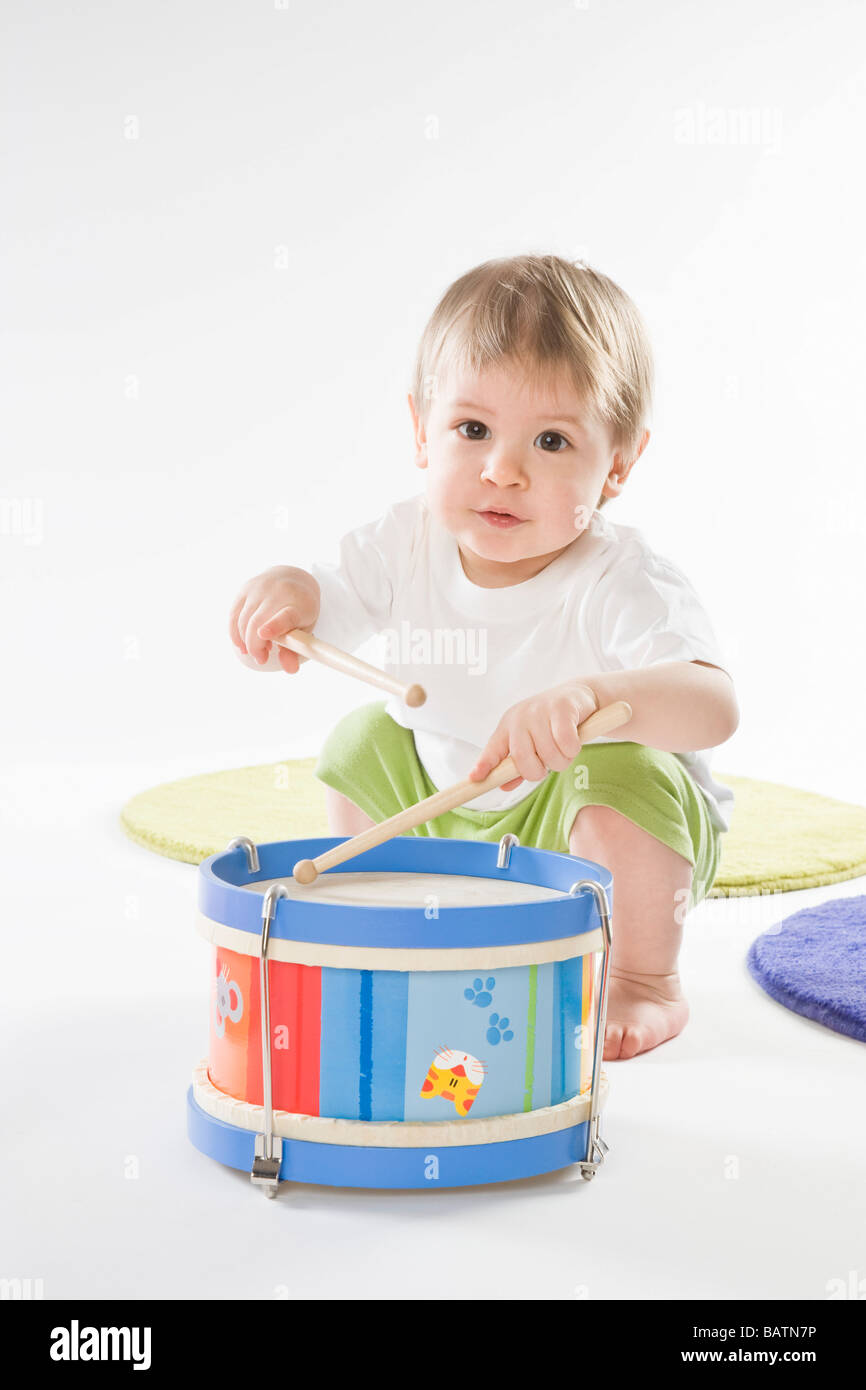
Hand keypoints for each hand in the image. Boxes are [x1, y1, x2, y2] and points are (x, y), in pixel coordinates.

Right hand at [229, 566, 320, 672]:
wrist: (290, 577)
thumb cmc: (300, 609)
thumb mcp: (304, 628)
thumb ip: (296, 650)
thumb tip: (290, 670)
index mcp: (299, 604)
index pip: (287, 616)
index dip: (275, 626)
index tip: (264, 635)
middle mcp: (277, 592)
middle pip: (257, 623)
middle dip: (255, 646)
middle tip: (261, 659)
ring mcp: (259, 588)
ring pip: (243, 621)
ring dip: (246, 642)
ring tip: (256, 651)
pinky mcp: (244, 589)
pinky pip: (233, 615)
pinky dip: (235, 633)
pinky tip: (242, 644)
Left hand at [468, 682, 598, 790]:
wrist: (578, 696)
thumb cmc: (552, 724)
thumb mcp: (532, 742)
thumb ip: (519, 764)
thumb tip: (504, 786)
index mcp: (508, 726)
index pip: (493, 748)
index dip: (484, 764)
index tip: (475, 778)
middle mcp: (520, 717)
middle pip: (522, 757)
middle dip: (537, 772)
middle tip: (548, 766)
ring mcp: (540, 711)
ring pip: (548, 753)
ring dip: (561, 761)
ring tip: (564, 752)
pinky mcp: (562, 708)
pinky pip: (566, 743)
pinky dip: (572, 750)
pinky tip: (574, 741)